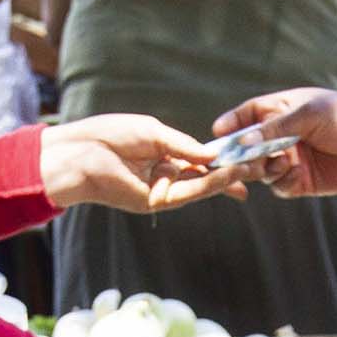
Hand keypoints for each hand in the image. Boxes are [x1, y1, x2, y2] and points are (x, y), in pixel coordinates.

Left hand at [39, 115, 241, 214]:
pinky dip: (207, 186)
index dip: (219, 162)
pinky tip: (225, 177)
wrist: (81, 152)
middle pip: (202, 178)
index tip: (243, 160)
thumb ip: (183, 145)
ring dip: (224, 180)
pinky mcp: (153, 203)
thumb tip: (212, 155)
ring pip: (198, 188)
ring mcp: (158, 191)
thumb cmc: (110, 136)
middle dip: (228, 174)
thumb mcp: (154, 133)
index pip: (196, 162)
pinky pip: (186, 194)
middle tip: (255, 169)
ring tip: (247, 171)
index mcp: (161, 156)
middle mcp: (162, 176)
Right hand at [208, 88, 336, 198]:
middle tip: (237, 160)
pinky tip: (297, 174)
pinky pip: (280, 186)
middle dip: (241, 154)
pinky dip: (283, 182)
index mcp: (281, 111)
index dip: (231, 124)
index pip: (247, 115)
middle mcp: (282, 135)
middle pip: (248, 147)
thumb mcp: (307, 115)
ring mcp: (290, 158)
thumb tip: (243, 141)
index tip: (218, 133)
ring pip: (261, 169)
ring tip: (282, 162)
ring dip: (265, 168)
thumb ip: (274, 128)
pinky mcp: (301, 180)